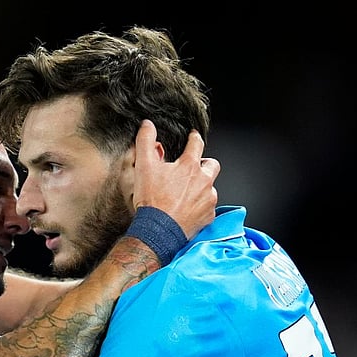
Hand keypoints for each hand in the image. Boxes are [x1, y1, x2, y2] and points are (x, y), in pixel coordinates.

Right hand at [132, 120, 220, 238]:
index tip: (193, 137)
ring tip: (186, 194)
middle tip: (194, 168)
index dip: (194, 138)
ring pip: (210, 187)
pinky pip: (209, 207)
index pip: (196, 144)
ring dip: (201, 188)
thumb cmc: (152, 200)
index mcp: (189, 166)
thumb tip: (147, 125)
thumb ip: (145, 142)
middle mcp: (203, 181)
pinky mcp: (208, 216)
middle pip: (212, 165)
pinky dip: (200, 207)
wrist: (158, 231)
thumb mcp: (144, 167)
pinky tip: (188, 210)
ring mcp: (208, 199)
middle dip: (205, 164)